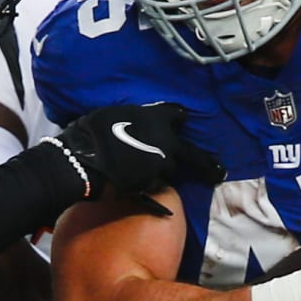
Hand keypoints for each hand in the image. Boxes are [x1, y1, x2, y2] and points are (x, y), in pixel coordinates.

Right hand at [54, 103, 224, 201]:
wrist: (82, 158)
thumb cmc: (92, 131)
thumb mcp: (115, 114)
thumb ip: (135, 120)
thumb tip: (135, 123)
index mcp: (158, 119)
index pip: (179, 115)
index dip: (177, 119)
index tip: (179, 121)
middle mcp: (167, 142)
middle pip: (195, 154)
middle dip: (207, 164)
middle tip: (219, 172)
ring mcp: (161, 166)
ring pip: (171, 171)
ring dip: (165, 171)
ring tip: (152, 173)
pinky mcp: (150, 185)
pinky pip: (155, 185)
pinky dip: (149, 184)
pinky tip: (138, 183)